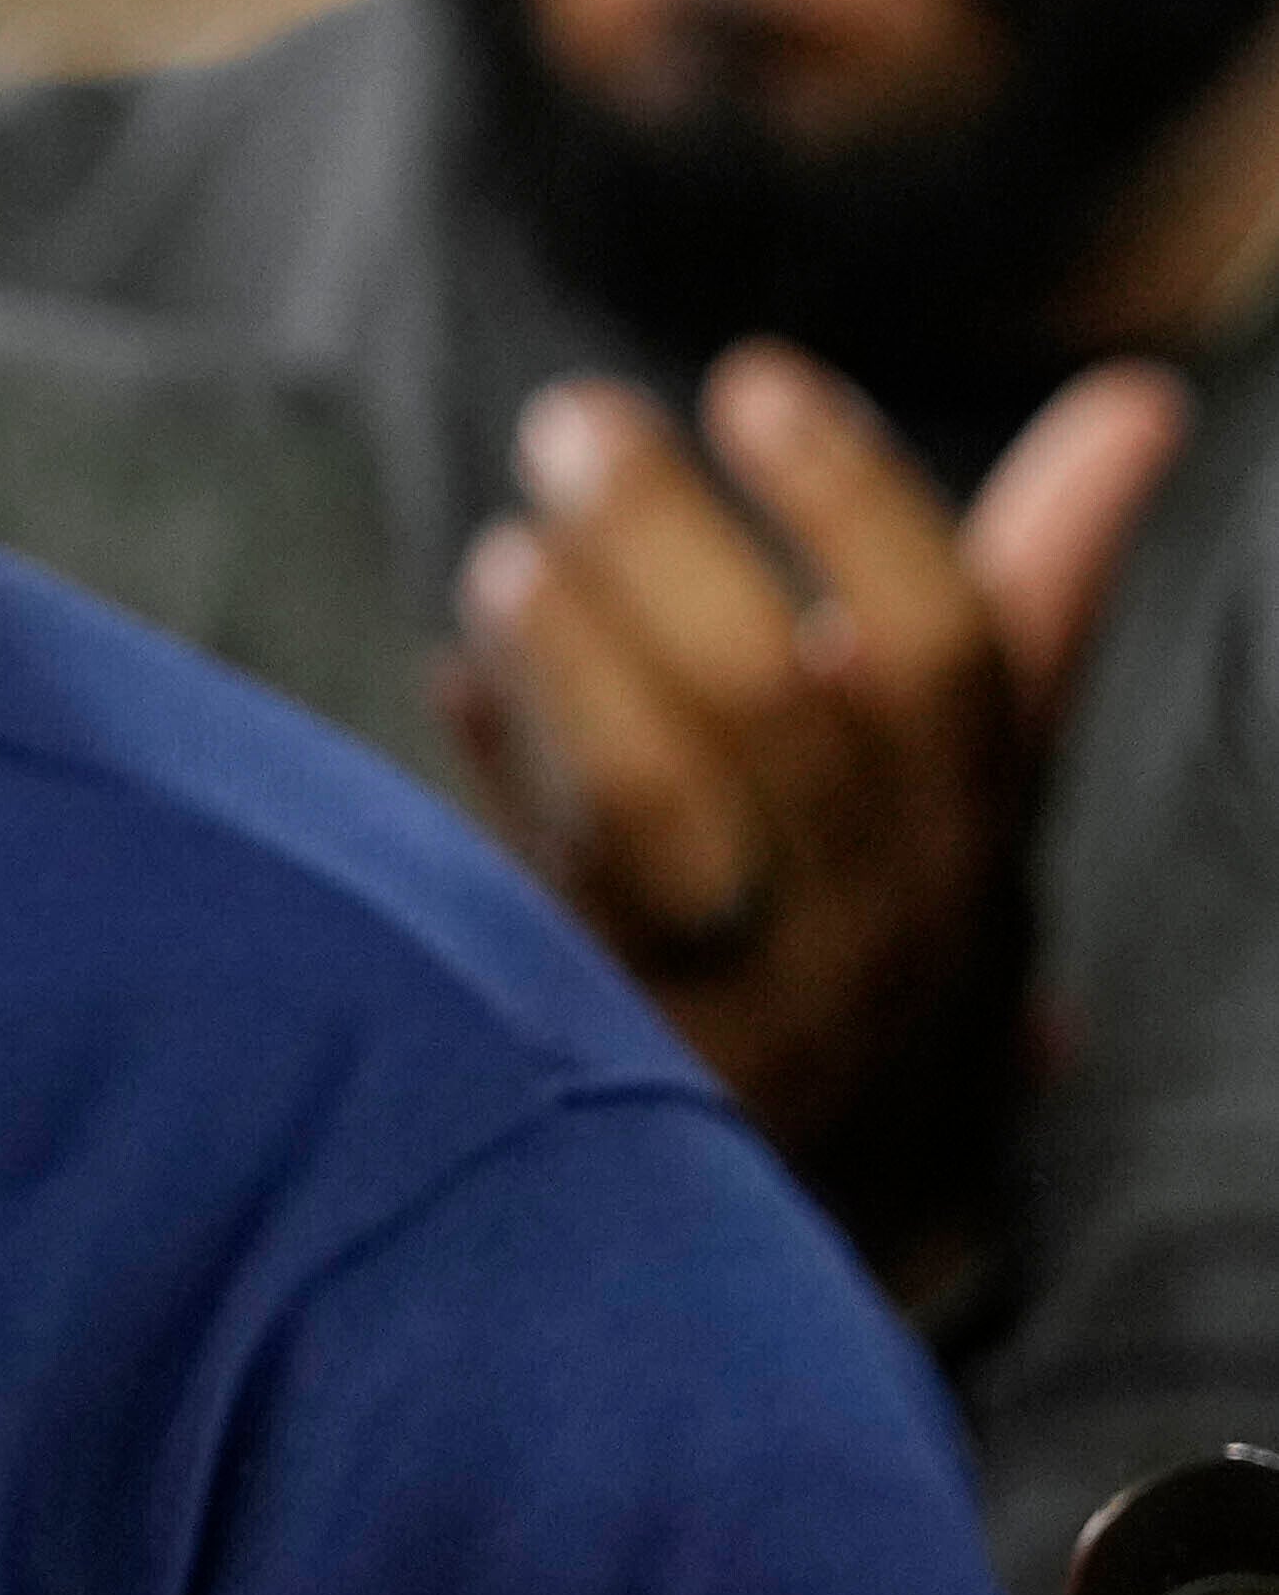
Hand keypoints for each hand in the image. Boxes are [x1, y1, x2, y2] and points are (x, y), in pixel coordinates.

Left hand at [446, 345, 1185, 1280]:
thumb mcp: (960, 786)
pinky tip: (450, 683)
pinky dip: (498, 774)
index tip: (758, 379)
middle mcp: (880, 924)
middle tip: (577, 420)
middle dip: (668, 540)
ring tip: (507, 551)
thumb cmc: (871, 930)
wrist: (809, 1215)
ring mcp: (749, 1005)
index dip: (857, 504)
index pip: (949, 653)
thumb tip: (1144, 400)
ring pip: (659, 806)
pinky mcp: (614, 1061)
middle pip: (778, 703)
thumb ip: (1028, 593)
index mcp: (972, 838)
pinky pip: (542, 902)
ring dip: (573, 652)